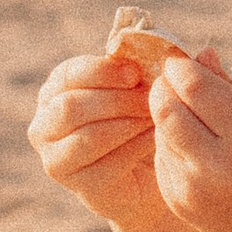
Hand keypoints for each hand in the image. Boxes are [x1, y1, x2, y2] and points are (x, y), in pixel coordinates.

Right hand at [27, 18, 179, 223]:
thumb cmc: (143, 120)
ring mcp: (55, 158)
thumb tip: (187, 44)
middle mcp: (44, 124)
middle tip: (152, 99)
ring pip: (87, 136)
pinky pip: (105, 164)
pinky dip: (133, 149)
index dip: (102, 71)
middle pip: (72, 106)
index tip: (136, 73)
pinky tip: (154, 141)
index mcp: (56, 90)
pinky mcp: (77, 186)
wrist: (150, 174)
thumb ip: (154, 66)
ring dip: (126, 124)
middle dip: (116, 100)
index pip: (68, 74)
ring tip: (155, 119)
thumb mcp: (146, 87)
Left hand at [147, 50, 231, 231]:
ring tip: (185, 110)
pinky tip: (191, 142)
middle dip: (163, 87)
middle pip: (167, 110)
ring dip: (165, 114)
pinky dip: (168, 142)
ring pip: (159, 133)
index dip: (180, 66)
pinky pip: (160, 158)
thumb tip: (199, 53)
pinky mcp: (179, 205)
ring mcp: (195, 190)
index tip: (177, 58)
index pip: (197, 88)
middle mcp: (220, 166)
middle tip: (169, 78)